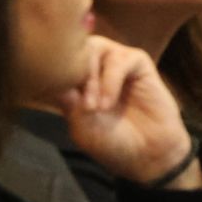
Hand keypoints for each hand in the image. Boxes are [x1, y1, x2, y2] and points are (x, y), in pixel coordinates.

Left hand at [61, 37, 201, 189]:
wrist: (148, 154)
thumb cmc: (112, 142)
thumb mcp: (82, 126)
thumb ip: (69, 102)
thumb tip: (54, 77)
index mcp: (75, 80)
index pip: (56, 61)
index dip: (53, 77)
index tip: (59, 103)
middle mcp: (94, 66)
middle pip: (73, 48)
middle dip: (72, 75)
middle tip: (81, 106)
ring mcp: (115, 62)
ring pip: (95, 47)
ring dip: (90, 79)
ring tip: (93, 107)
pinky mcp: (138, 62)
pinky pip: (119, 59)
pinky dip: (110, 81)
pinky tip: (108, 104)